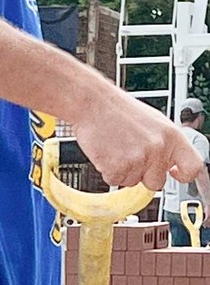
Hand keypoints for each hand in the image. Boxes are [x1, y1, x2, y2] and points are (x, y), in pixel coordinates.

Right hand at [73, 88, 202, 190]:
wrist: (91, 103)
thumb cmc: (117, 109)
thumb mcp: (153, 121)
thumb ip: (165, 144)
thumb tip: (170, 163)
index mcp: (172, 136)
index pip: (192, 167)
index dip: (183, 175)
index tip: (174, 174)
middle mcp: (158, 148)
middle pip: (157, 182)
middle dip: (143, 174)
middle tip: (131, 156)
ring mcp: (138, 159)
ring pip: (133, 182)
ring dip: (123, 170)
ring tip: (116, 148)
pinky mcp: (117, 167)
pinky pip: (115, 180)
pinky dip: (108, 170)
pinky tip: (106, 153)